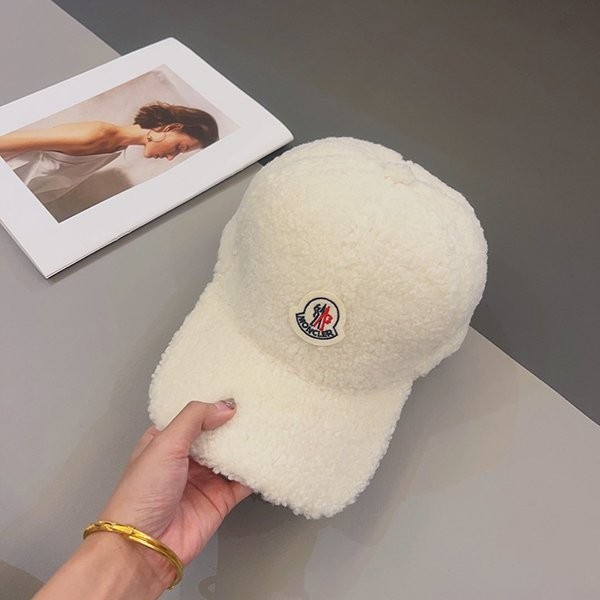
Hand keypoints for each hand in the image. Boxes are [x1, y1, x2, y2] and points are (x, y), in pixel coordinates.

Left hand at [99, 400, 251, 580]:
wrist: (145, 547)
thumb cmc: (140, 496)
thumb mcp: (164, 444)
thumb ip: (195, 418)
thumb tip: (224, 407)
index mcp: (165, 442)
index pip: (192, 416)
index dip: (210, 404)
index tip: (232, 391)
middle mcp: (185, 459)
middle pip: (216, 435)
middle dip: (233, 423)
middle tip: (255, 407)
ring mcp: (203, 480)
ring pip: (232, 456)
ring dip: (247, 446)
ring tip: (266, 427)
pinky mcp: (220, 500)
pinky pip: (243, 482)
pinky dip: (255, 472)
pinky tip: (266, 459)